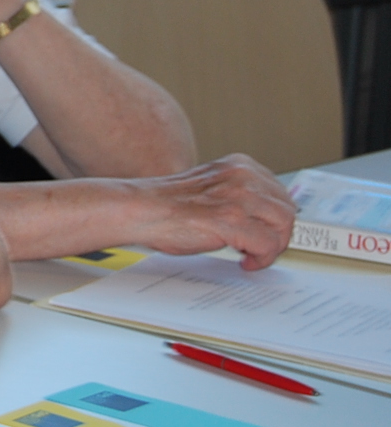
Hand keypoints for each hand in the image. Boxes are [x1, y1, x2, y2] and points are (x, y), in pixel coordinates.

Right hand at [126, 154, 296, 269]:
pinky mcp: (231, 221)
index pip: (280, 193)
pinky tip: (245, 261)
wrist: (139, 210)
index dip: (276, 218)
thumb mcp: (211, 187)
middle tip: (262, 248)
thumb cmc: (167, 204)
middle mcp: (242, 177)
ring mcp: (238, 198)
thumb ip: (237, 194)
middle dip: (279, 234)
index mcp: (238, 166)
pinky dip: (261, 259)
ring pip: (283, 227)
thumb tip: (263, 217)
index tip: (269, 231)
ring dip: (273, 247)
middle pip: (288, 210)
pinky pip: (267, 245)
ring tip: (254, 254)